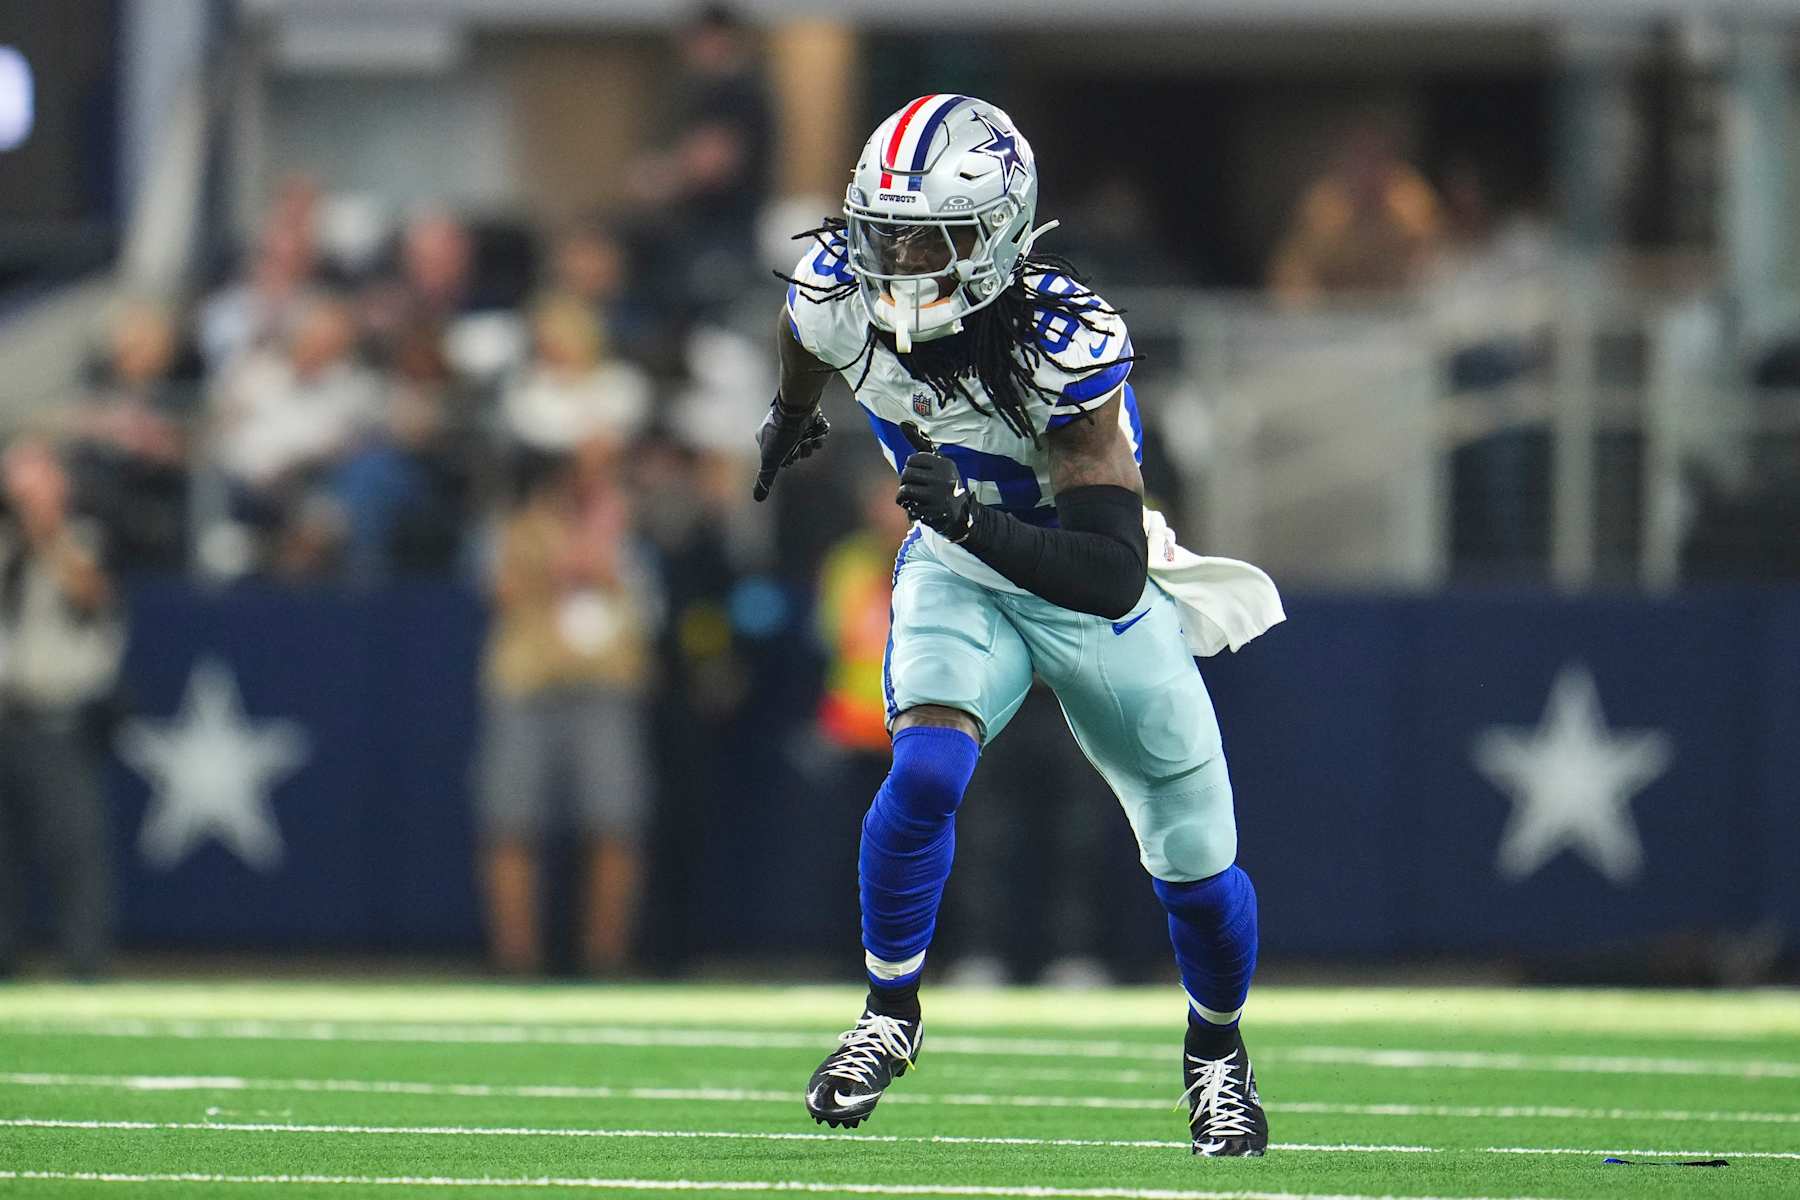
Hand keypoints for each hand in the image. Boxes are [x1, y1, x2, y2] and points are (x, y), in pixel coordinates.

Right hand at [753, 393, 829, 501]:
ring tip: (810, 435)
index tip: (789, 454)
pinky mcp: (809, 417)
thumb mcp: (771, 459)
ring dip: (812, 443)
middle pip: (797, 452)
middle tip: (801, 443)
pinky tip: (817, 429)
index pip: (781, 460)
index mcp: (766, 439)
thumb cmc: (781, 433)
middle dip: (802, 451)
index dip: (789, 460)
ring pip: (808, 444)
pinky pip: (817, 433)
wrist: (797, 407)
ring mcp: (795, 423)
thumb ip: (765, 479)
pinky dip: (819, 434)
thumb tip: (757, 499)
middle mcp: (779, 431)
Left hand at [896, 421, 973, 539]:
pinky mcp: (932, 512)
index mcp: (945, 464)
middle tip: (915, 487)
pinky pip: (907, 505)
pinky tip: (917, 507)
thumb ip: (920, 444)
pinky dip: (908, 507)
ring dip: (905, 495)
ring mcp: (938, 496)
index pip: (913, 459)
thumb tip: (903, 422)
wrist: (962, 517)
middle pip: (906, 474)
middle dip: (906, 481)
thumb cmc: (945, 486)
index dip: (911, 467)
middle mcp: (943, 478)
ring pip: (904, 489)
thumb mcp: (938, 464)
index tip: (920, 474)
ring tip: (914, 498)